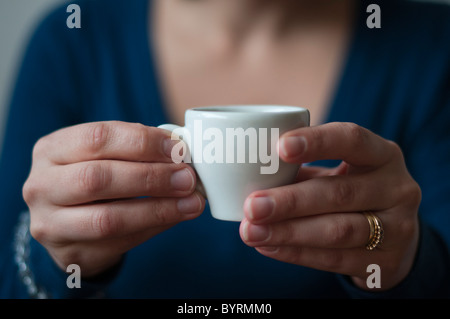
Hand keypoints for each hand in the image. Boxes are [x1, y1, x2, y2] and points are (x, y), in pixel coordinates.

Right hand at [23, 121, 204, 276]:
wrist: (66, 221)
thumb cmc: (93, 177)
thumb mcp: (104, 156)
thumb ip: (136, 150)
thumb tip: (182, 153)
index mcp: (52, 150)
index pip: (97, 138)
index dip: (142, 142)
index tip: (178, 148)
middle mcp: (42, 186)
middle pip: (98, 179)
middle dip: (151, 177)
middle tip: (188, 177)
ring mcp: (50, 224)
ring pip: (108, 219)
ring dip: (158, 209)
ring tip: (192, 202)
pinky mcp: (70, 253)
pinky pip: (119, 243)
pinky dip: (154, 228)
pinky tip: (176, 216)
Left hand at [240, 122, 420, 289]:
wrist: (394, 239)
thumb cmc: (352, 194)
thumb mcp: (339, 174)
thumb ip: (303, 171)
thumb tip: (250, 174)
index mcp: (383, 155)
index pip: (353, 140)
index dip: (317, 142)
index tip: (280, 148)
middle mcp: (397, 189)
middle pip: (340, 193)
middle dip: (291, 200)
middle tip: (252, 205)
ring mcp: (397, 229)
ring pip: (337, 231)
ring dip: (288, 232)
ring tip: (250, 231)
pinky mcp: (385, 264)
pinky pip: (334, 260)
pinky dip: (296, 253)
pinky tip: (268, 246)